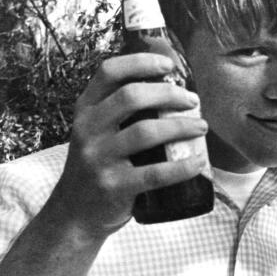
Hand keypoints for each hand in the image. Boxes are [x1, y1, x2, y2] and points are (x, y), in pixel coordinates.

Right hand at [52, 53, 208, 237]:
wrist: (74, 213)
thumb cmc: (99, 164)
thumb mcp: (98, 131)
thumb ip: (121, 110)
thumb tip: (175, 88)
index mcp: (86, 110)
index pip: (108, 72)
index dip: (140, 62)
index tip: (169, 65)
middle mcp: (88, 130)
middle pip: (131, 97)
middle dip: (169, 94)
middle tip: (193, 101)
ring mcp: (98, 159)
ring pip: (145, 132)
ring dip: (181, 126)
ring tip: (201, 127)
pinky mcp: (113, 186)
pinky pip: (155, 173)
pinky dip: (182, 166)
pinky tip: (199, 161)